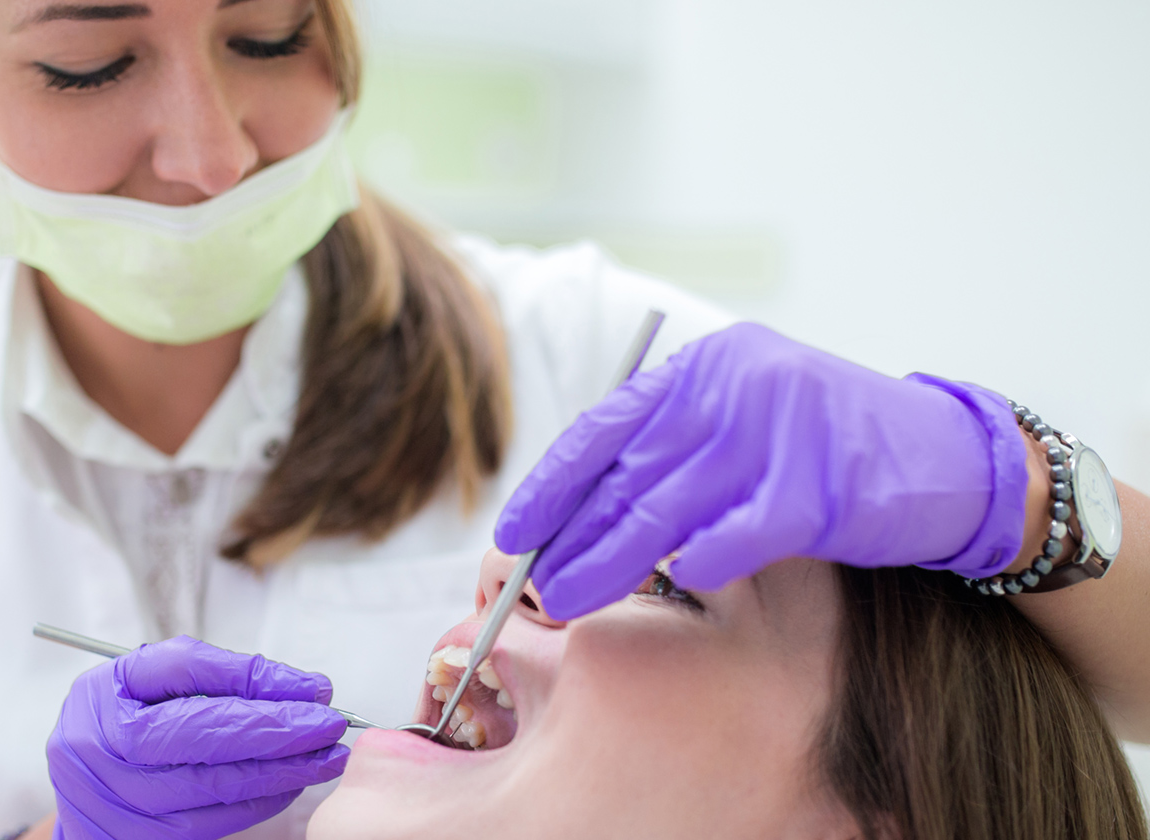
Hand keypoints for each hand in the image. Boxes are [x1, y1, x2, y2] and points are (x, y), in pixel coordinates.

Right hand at [47, 636, 348, 838]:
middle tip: (333, 725)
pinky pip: (216, 823)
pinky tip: (291, 781)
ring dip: (283, 774)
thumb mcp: (149, 672)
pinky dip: (260, 801)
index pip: (197, 699)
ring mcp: (126, 813)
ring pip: (219, 792)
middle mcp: (109, 768)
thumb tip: (297, 685)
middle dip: (283, 736)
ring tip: (327, 755)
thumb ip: (218, 669)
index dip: (263, 696)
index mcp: (107, 713)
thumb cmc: (121, 710)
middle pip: (211, 750)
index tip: (317, 691)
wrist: (80, 774)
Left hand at [495, 323, 1028, 618]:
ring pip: (664, 508)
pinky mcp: (818, 487)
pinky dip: (696, 563)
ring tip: (564, 600)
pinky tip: (671, 587)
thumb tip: (582, 512)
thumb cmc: (833, 451)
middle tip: (529, 583)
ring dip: (607, 561)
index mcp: (707, 367)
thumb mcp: (745, 423)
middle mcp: (734, 386)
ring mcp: (777, 432)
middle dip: (569, 534)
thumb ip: (675, 450)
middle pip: (627, 473)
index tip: (515, 528)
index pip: (607, 426)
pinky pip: (735, 535)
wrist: (951, 458)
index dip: (553, 482)